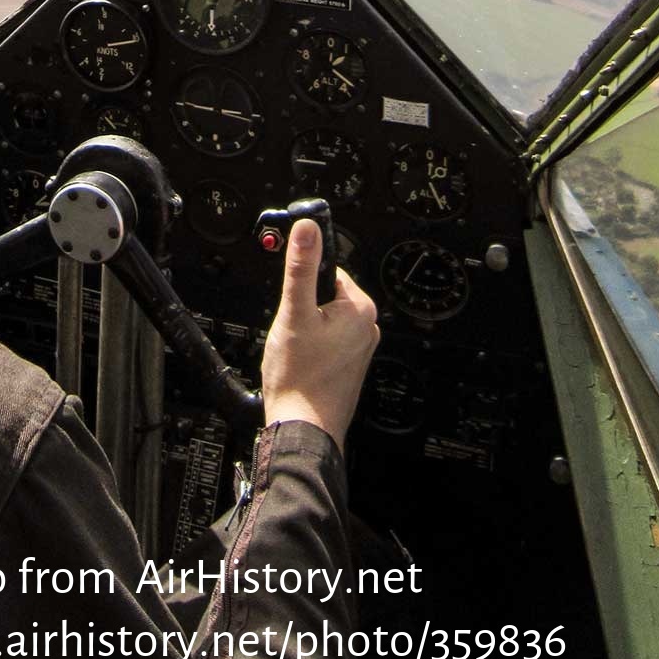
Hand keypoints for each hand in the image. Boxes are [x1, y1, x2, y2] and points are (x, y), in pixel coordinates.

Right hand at [260, 219, 379, 449]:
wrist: (303, 430)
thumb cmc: (300, 379)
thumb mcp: (294, 313)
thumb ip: (300, 267)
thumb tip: (308, 228)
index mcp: (360, 308)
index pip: (328, 270)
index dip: (302, 282)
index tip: (291, 298)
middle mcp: (366, 327)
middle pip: (323, 296)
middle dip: (301, 309)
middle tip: (291, 331)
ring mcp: (358, 349)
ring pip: (321, 320)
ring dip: (303, 329)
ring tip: (295, 350)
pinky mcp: (348, 365)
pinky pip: (325, 341)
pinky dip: (309, 346)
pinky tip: (300, 363)